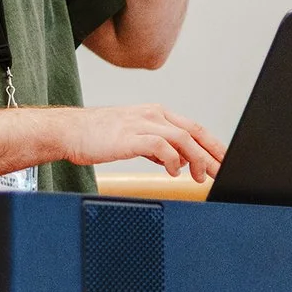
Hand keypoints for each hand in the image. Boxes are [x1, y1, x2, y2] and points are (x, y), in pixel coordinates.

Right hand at [56, 103, 224, 180]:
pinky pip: (163, 148)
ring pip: (184, 140)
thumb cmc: (95, 136)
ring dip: (197, 160)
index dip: (212, 145)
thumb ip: (154, 147)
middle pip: (195, 132)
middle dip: (213, 154)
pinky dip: (173, 161)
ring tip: (199, 177)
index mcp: (155, 114)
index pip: (193, 128)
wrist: (69, 132)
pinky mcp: (132, 137)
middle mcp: (153, 115)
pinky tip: (173, 172)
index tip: (222, 160)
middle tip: (222, 171)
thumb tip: (173, 160)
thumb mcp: (131, 138)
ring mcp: (143, 124)